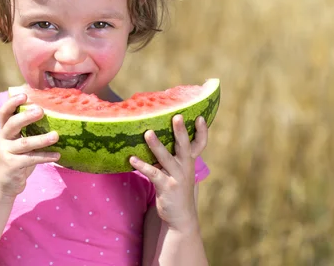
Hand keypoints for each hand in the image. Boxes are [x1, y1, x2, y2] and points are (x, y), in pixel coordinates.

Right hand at [0, 92, 59, 200]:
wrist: (3, 185)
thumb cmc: (17, 158)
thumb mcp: (19, 142)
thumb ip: (28, 131)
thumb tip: (53, 115)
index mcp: (4, 130)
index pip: (4, 112)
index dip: (12, 102)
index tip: (24, 95)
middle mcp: (2, 139)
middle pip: (12, 124)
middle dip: (26, 116)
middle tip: (40, 111)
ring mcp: (5, 153)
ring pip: (24, 143)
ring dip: (41, 139)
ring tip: (56, 136)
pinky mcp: (12, 166)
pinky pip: (31, 159)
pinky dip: (45, 157)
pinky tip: (57, 155)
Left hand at [130, 114, 207, 231]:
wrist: (181, 216)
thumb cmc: (176, 187)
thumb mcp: (179, 170)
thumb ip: (173, 154)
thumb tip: (156, 133)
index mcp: (190, 160)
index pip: (200, 143)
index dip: (202, 131)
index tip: (199, 117)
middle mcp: (186, 166)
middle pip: (184, 145)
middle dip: (181, 131)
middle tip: (177, 116)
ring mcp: (177, 177)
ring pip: (166, 157)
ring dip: (156, 145)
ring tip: (148, 133)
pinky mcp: (166, 187)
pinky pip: (153, 174)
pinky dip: (142, 166)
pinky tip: (132, 159)